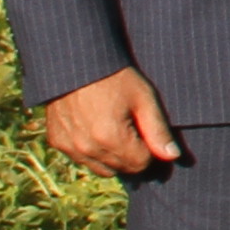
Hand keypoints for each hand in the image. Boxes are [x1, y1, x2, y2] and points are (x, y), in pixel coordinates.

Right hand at [41, 66, 186, 175]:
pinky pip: (81, 159)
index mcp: (110, 138)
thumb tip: (172, 156)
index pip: (141, 164)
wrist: (75, 60)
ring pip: (102, 169)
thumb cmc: (114, 76)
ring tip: (114, 128)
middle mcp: (87, 148)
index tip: (145, 130)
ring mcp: (69, 147)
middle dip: (132, 154)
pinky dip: (91, 151)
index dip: (149, 149)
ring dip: (112, 157)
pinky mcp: (57, 141)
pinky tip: (95, 128)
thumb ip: (158, 130)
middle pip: (122, 169)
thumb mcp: (143, 98)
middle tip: (131, 127)